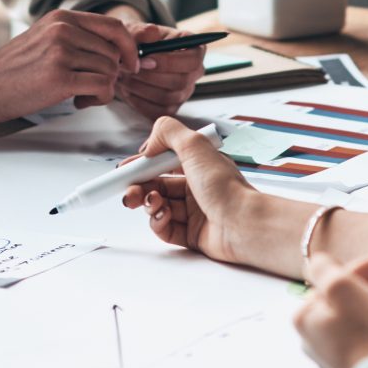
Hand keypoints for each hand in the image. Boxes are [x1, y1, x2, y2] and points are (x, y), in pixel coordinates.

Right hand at [0, 10, 139, 120]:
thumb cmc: (10, 70)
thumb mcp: (43, 39)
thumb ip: (75, 39)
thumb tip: (114, 52)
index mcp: (61, 18)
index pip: (113, 26)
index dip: (129, 47)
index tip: (130, 63)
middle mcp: (62, 30)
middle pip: (114, 52)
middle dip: (111, 74)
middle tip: (92, 87)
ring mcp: (61, 52)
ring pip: (110, 70)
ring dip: (103, 88)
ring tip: (80, 95)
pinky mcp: (59, 77)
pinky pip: (102, 86)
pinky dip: (98, 98)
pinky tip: (79, 101)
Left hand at [115, 23, 206, 118]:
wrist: (128, 59)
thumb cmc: (138, 42)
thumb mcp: (138, 31)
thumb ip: (143, 31)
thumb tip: (151, 32)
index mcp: (194, 49)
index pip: (192, 60)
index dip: (168, 62)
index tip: (144, 59)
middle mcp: (194, 72)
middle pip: (181, 81)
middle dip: (150, 76)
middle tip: (127, 69)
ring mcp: (184, 91)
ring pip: (167, 97)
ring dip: (141, 88)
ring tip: (124, 76)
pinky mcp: (171, 107)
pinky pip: (158, 111)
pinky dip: (139, 101)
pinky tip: (128, 89)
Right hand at [120, 117, 258, 262]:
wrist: (244, 225)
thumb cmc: (226, 188)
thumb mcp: (195, 145)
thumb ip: (167, 132)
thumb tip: (149, 144)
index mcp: (198, 163)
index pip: (161, 161)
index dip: (141, 166)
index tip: (123, 170)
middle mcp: (196, 186)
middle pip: (156, 184)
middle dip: (137, 187)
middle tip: (127, 192)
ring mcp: (194, 211)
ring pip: (157, 205)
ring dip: (148, 204)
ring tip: (152, 203)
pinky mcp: (191, 234)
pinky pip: (164, 227)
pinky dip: (158, 222)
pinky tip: (163, 217)